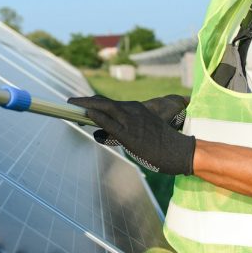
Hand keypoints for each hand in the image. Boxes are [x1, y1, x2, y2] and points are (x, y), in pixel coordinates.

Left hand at [67, 95, 194, 174]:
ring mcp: (131, 122)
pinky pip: (109, 123)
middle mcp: (132, 111)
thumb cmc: (164, 144)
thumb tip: (103, 134)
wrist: (181, 150)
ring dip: (86, 105)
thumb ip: (125, 130)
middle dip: (85, 101)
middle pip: (103, 102)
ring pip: (104, 108)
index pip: (109, 103)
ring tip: (71, 105)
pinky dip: (96, 116)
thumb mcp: (144, 131)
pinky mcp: (130, 135)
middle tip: (70, 102)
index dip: (93, 102)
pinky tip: (86, 113)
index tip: (80, 103)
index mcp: (136, 109)